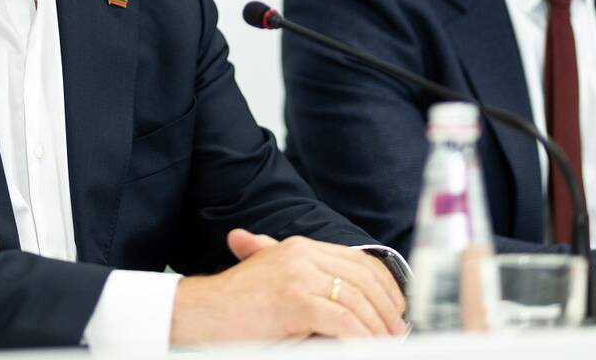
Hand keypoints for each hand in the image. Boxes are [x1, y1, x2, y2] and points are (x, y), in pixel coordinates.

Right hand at [169, 229, 406, 344]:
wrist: (200, 312)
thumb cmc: (235, 303)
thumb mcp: (272, 277)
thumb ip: (303, 276)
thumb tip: (341, 295)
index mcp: (301, 247)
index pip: (359, 261)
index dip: (384, 287)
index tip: (394, 310)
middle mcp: (303, 254)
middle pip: (363, 279)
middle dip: (386, 310)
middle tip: (395, 332)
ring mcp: (299, 275)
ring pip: (356, 301)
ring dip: (376, 328)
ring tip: (383, 345)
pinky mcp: (296, 300)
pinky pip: (342, 320)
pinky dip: (359, 338)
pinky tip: (365, 349)